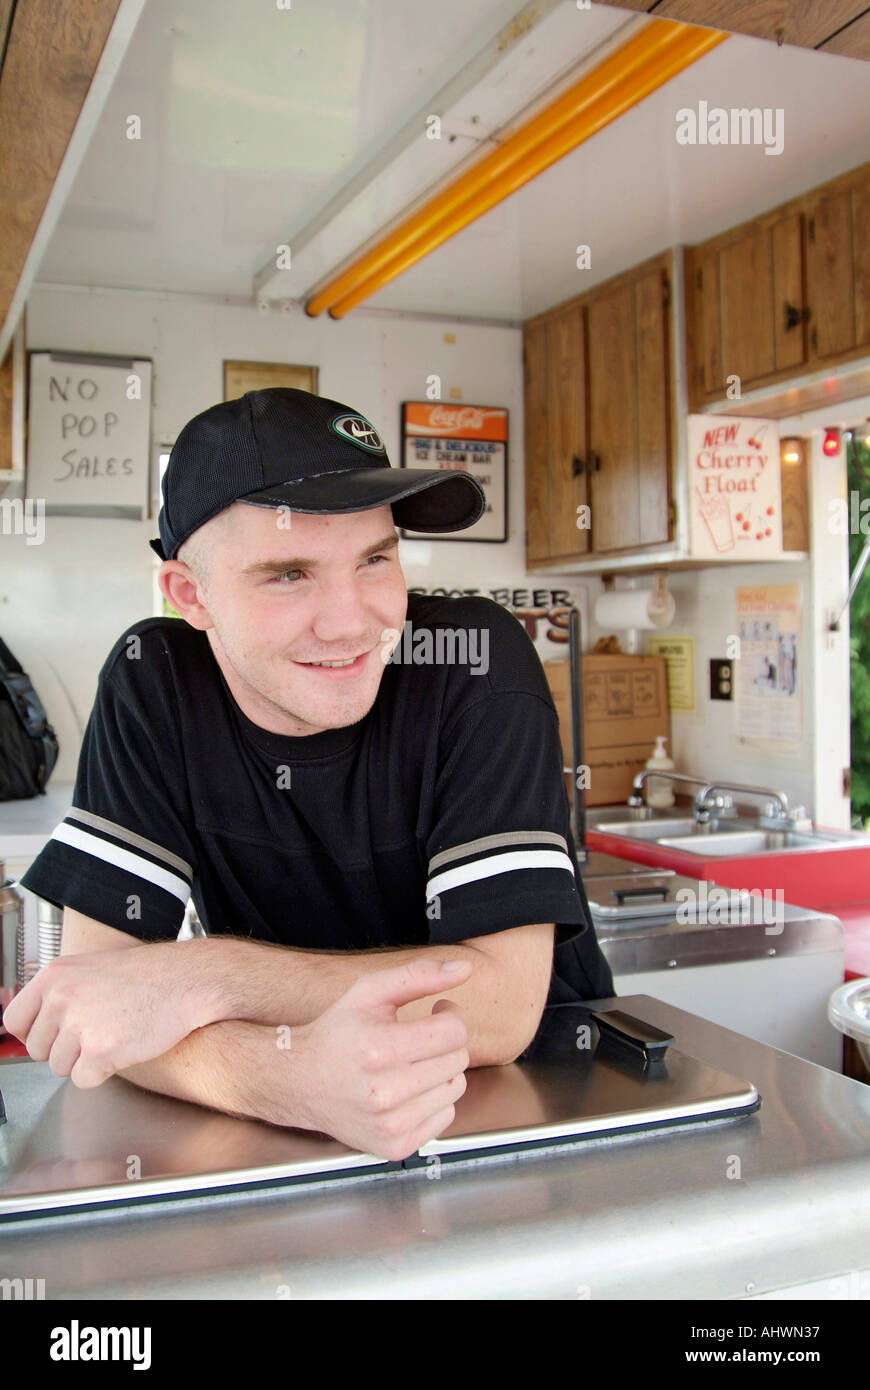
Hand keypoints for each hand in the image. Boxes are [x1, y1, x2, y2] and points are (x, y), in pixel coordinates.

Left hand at [2, 943, 211, 1087]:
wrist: (186, 981)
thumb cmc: (146, 976)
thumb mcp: (91, 969)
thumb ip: (59, 993)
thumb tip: (32, 1026)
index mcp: (54, 975)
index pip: (14, 1021)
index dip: (34, 1033)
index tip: (51, 1036)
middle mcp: (61, 997)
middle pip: (38, 1049)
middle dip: (64, 1049)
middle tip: (96, 1032)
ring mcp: (80, 1024)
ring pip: (60, 1067)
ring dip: (85, 1060)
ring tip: (115, 1035)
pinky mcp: (100, 1050)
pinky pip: (83, 1080)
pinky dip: (102, 1073)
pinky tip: (123, 1048)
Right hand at [291, 956, 471, 1160]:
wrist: (299, 1082)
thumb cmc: (336, 1035)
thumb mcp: (369, 992)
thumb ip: (419, 976)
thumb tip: (464, 968)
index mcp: (379, 1049)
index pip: (453, 1033)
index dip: (450, 1016)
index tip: (436, 1013)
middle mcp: (385, 1092)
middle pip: (457, 1060)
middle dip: (444, 1043)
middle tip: (419, 1038)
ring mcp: (390, 1124)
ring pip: (455, 1089)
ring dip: (441, 1073)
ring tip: (412, 1065)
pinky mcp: (394, 1146)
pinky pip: (445, 1117)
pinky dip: (433, 1101)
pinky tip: (408, 1090)